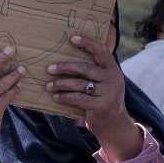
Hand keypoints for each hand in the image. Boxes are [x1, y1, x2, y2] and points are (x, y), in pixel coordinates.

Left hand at [46, 35, 139, 162]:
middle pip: (85, 68)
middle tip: (49, 68)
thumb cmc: (102, 100)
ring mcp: (108, 92)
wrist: (114, 124)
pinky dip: (64, 97)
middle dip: (65, 67)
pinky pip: (78, 98)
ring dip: (61, 84)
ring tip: (48, 85)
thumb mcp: (103, 83)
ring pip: (79, 84)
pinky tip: (55, 97)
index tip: (72, 38)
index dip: (87, 43)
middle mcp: (112, 78)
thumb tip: (66, 61)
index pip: (101, 51)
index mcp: (112, 69)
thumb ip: (92, 73)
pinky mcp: (101, 105)